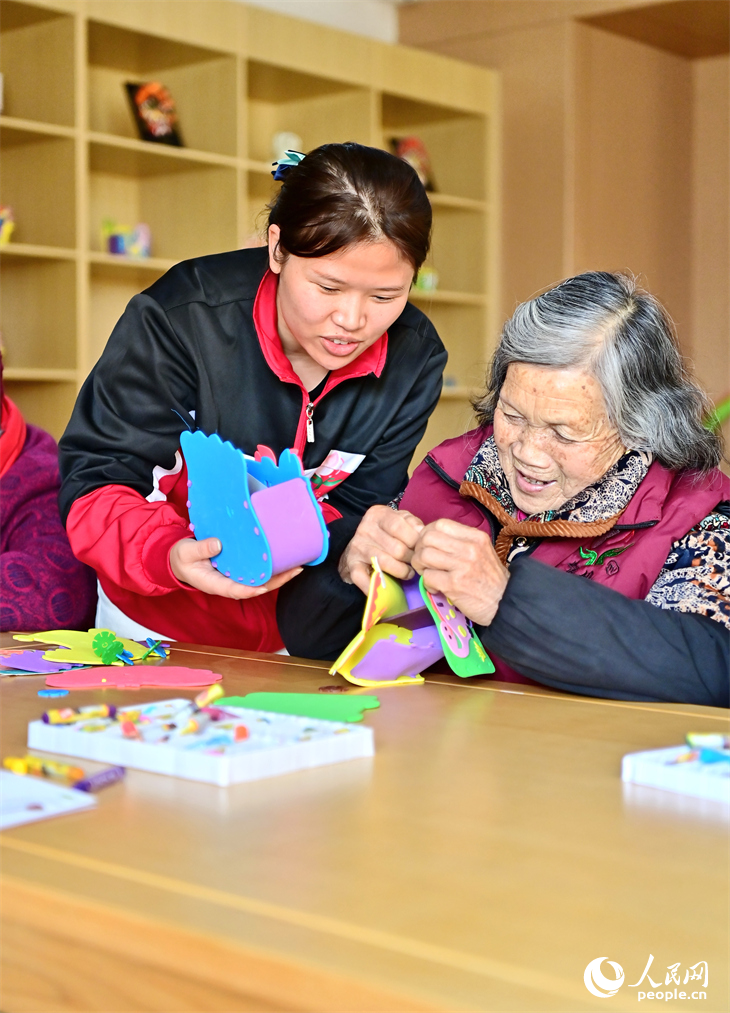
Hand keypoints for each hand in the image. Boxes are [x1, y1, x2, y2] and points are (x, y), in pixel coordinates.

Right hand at [170, 537, 301, 598]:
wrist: (180, 559)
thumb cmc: (182, 558)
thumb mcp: (186, 552)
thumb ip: (201, 549)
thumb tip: (218, 544)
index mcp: (216, 584)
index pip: (237, 590)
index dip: (252, 589)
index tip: (266, 585)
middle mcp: (230, 583)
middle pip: (257, 587)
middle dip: (277, 580)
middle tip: (297, 569)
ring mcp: (236, 577)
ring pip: (261, 579)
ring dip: (280, 573)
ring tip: (299, 563)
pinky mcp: (239, 568)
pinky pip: (258, 570)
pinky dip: (271, 565)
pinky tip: (285, 557)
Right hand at [338, 505, 424, 593]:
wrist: (361, 543)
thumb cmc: (387, 532)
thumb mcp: (400, 520)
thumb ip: (412, 523)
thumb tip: (422, 533)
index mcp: (378, 515)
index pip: (398, 526)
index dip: (414, 540)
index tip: (421, 548)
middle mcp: (365, 529)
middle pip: (396, 548)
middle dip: (411, 558)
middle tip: (416, 562)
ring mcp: (357, 547)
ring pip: (385, 563)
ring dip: (402, 572)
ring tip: (408, 573)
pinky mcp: (352, 565)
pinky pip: (363, 578)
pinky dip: (376, 586)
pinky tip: (387, 589)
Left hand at [411, 518, 508, 626]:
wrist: (505, 604)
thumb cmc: (490, 579)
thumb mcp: (481, 552)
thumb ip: (459, 542)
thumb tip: (428, 537)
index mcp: (476, 536)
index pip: (440, 524)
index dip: (427, 534)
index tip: (428, 546)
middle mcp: (470, 548)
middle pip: (428, 537)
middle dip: (419, 550)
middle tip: (423, 562)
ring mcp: (462, 565)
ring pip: (424, 555)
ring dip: (420, 566)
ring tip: (428, 574)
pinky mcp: (455, 584)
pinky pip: (427, 576)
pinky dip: (427, 583)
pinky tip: (436, 588)